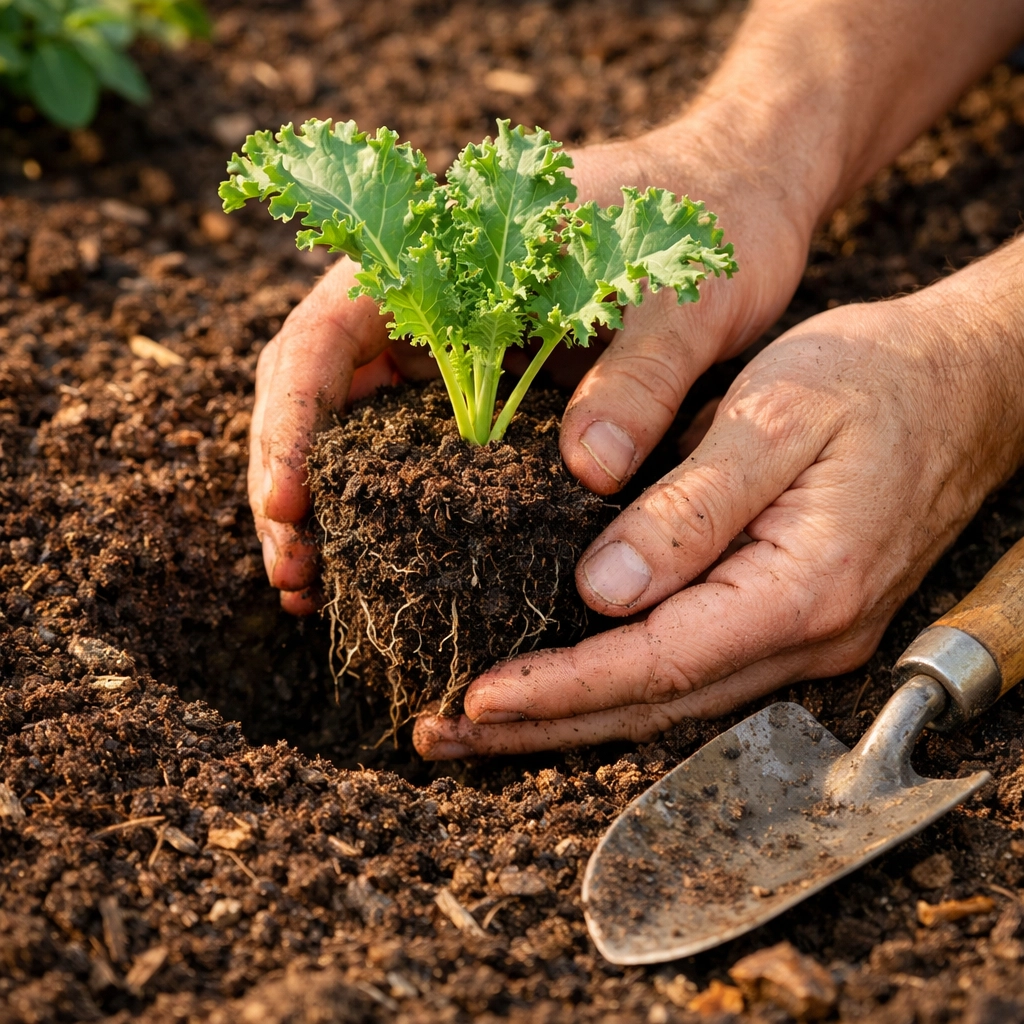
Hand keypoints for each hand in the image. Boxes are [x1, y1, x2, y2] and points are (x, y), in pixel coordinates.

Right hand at [248, 108, 816, 611]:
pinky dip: (380, 500)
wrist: (734, 204)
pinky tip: (370, 558)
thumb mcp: (679, 296)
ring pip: (353, 423)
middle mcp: (432, 303)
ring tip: (307, 585)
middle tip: (293, 571)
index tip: (289, 499)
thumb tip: (588, 472)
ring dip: (323, 500)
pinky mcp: (485, 390)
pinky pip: (412, 444)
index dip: (292, 417)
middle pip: (318, 386)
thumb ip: (637, 376)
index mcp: (447, 254)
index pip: (328, 330)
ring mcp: (454, 347)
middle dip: (289, 476)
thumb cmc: (703, 222)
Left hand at [413, 238, 1023, 756]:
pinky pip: (690, 670)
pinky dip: (616, 685)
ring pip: (669, 700)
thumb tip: (602, 591)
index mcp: (802, 589)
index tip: (477, 699)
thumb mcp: (775, 420)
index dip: (560, 688)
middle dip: (544, 725)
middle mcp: (807, 636)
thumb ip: (691, 509)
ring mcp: (804, 636)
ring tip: (483, 722)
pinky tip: (564, 681)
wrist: (960, 384)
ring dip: (572, 714)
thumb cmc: (874, 382)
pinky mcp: (792, 617)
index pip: (656, 664)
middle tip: (447, 731)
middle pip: (654, 706)